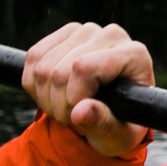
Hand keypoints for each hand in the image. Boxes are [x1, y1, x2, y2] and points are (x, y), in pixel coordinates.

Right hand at [21, 22, 155, 157]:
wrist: (114, 114)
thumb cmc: (122, 124)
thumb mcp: (119, 134)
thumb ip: (102, 124)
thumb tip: (79, 112)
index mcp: (134, 55)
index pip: (84, 68)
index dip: (72, 98)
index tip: (78, 117)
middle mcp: (111, 35)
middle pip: (60, 71)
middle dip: (58, 105)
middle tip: (71, 118)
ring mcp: (86, 31)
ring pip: (42, 66)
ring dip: (45, 98)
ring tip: (65, 108)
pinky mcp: (65, 33)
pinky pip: (32, 58)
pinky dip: (34, 85)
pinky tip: (52, 95)